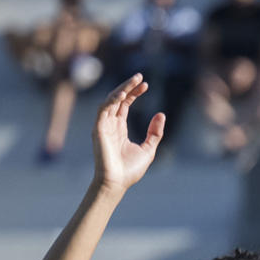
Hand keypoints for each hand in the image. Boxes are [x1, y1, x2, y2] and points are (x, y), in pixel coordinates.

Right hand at [92, 74, 163, 195]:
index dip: (134, 93)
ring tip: (134, 81)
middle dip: (128, 86)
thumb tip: (161, 114)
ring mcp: (103, 125)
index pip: (124, 104)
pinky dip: (112, 100)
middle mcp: (110, 124)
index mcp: (119, 128)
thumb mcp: (148, 148)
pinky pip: (104, 109)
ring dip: (121, 89)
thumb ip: (154, 132)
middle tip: (140, 76)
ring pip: (110, 100)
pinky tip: (123, 94)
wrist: (117, 183)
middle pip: (117, 99)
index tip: (146, 84)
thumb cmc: (130, 169)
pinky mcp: (98, 129)